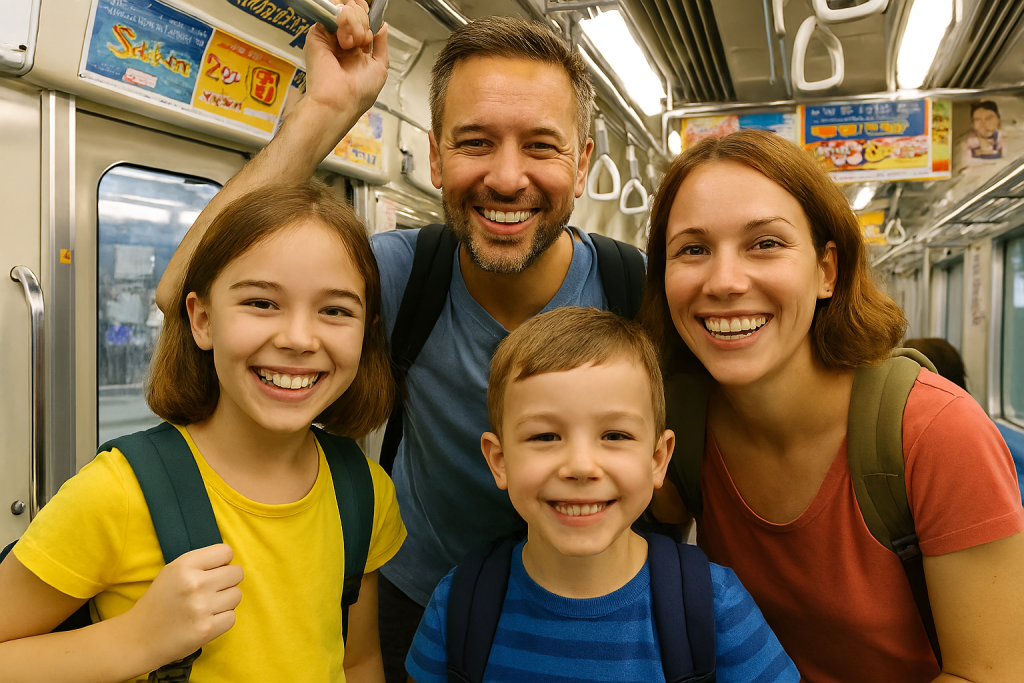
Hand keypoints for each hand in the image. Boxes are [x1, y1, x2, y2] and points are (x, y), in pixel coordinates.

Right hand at [127, 544, 242, 667]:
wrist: (139, 638)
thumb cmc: (160, 602)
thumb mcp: (172, 572)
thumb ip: (201, 563)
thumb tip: (230, 562)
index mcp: (184, 565)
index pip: (225, 552)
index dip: (223, 562)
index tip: (215, 571)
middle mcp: (195, 583)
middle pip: (237, 573)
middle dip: (228, 581)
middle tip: (213, 590)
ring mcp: (201, 607)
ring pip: (237, 595)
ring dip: (226, 601)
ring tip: (208, 606)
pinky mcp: (207, 629)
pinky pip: (232, 617)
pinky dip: (222, 619)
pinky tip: (206, 620)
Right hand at [304, 0, 389, 120]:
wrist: (340, 100)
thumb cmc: (359, 92)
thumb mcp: (380, 68)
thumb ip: (381, 44)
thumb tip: (382, 25)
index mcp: (357, 49)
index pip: (365, 22)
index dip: (369, 19)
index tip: (372, 30)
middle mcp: (343, 40)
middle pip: (357, 13)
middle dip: (364, 23)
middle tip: (361, 42)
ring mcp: (330, 36)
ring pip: (346, 11)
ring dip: (356, 24)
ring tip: (353, 45)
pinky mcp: (317, 33)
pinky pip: (333, 13)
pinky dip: (345, 23)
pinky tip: (346, 41)